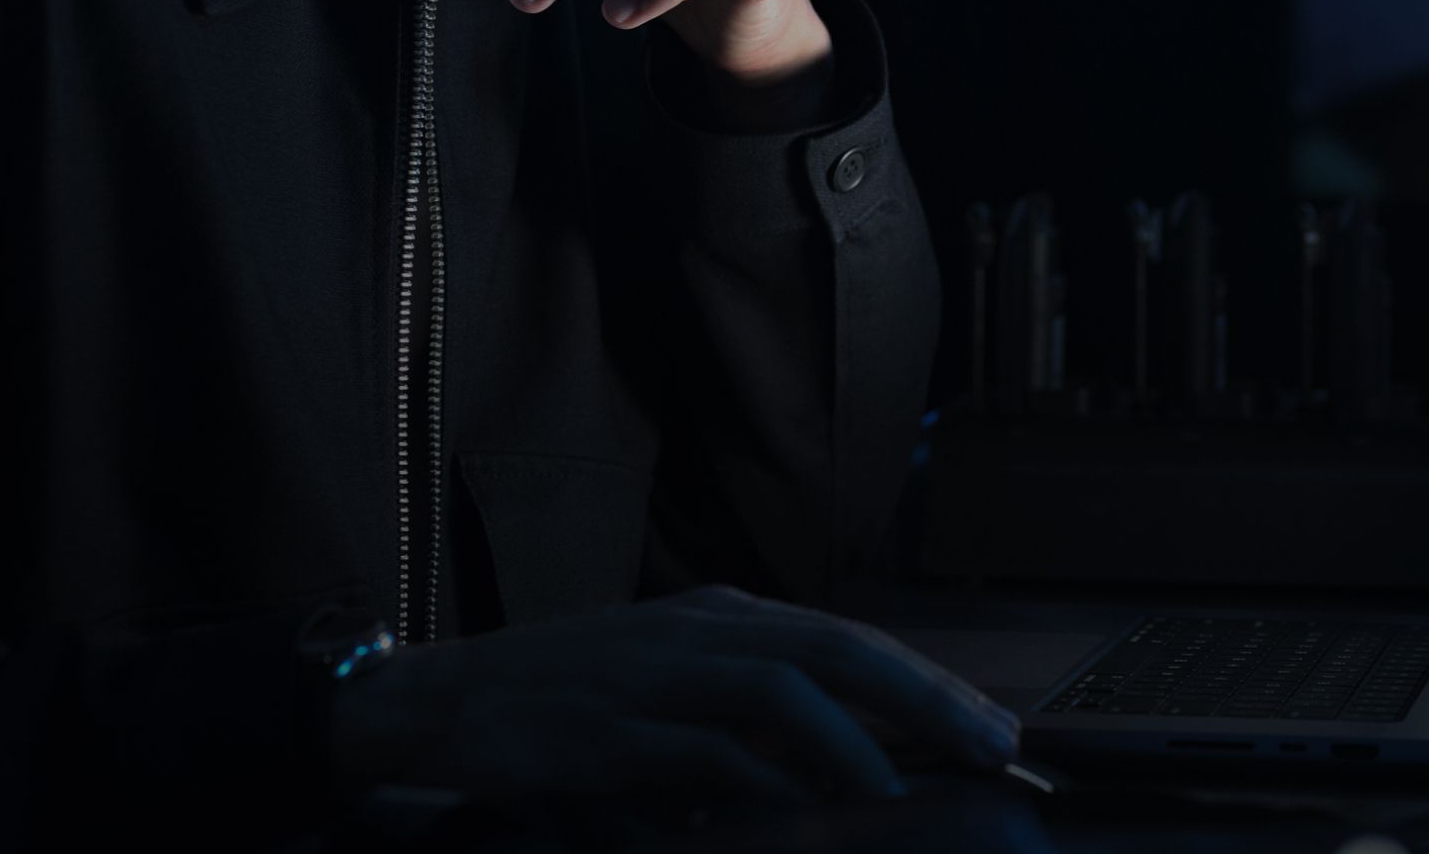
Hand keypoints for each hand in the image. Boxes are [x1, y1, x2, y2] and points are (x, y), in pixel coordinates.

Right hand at [326, 584, 1019, 805]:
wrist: (437, 702)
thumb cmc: (559, 703)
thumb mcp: (667, 692)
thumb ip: (746, 723)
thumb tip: (838, 773)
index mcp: (722, 617)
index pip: (848, 638)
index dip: (927, 681)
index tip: (989, 725)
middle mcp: (702, 631)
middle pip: (838, 648)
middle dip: (926, 697)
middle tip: (991, 746)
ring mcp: (658, 672)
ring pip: (785, 686)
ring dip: (857, 739)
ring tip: (906, 787)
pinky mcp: (614, 725)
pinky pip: (708, 748)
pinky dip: (764, 780)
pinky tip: (806, 812)